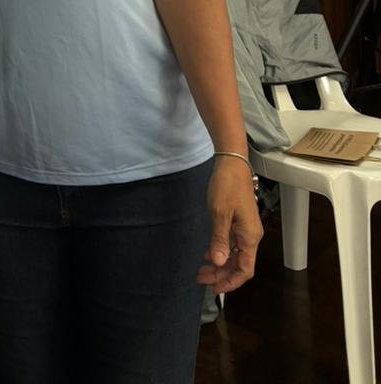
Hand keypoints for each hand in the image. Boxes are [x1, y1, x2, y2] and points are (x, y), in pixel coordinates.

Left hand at [196, 158, 263, 294]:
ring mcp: (245, 228)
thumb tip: (220, 263)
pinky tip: (208, 253)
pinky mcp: (238, 221)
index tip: (214, 289)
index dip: (231, 282)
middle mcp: (250, 236)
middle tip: (201, 278)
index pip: (245, 269)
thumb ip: (220, 239)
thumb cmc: (227, 186)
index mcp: (250, 237)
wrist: (231, 163)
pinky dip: (220, 250)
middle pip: (239, 264)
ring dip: (220, 264)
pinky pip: (231, 243)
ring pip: (235, 254)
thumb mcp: (220, 213)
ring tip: (202, 269)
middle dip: (222, 275)